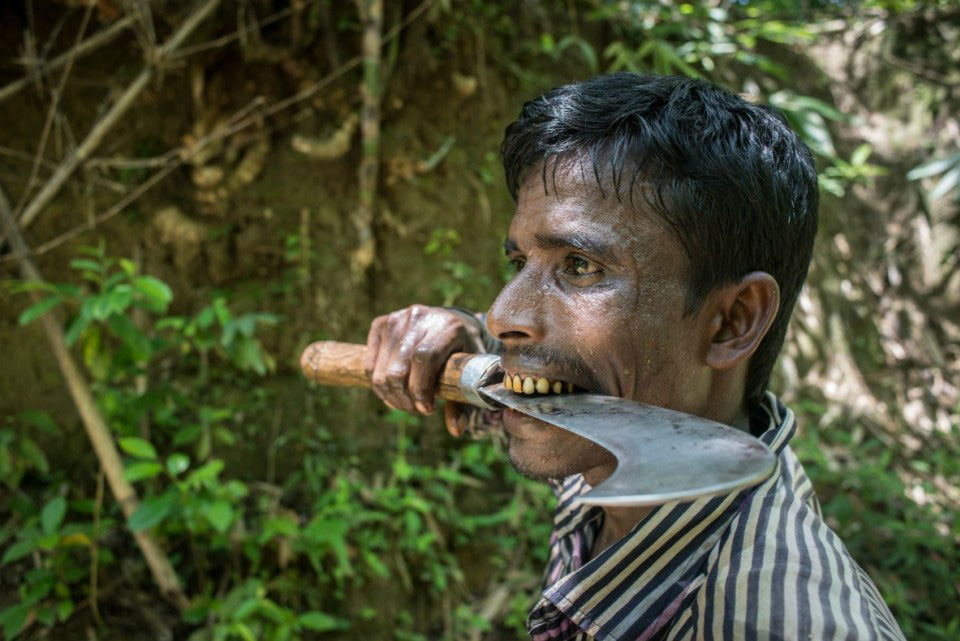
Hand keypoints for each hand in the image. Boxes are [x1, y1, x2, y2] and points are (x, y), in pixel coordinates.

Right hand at [363, 305, 484, 431]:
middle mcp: (419, 317)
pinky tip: (393, 393)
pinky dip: (379, 386)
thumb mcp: (468, 373)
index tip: (427, 409)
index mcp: (447, 326)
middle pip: (398, 369)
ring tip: (406, 404)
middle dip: (405, 399)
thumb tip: (455, 430)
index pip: (424, 358)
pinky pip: (370, 366)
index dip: (421, 389)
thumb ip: (463, 401)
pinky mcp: (380, 324)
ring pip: (381, 371)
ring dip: (391, 397)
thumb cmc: (461, 352)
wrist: (449, 322)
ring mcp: (396, 319)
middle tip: (417, 410)